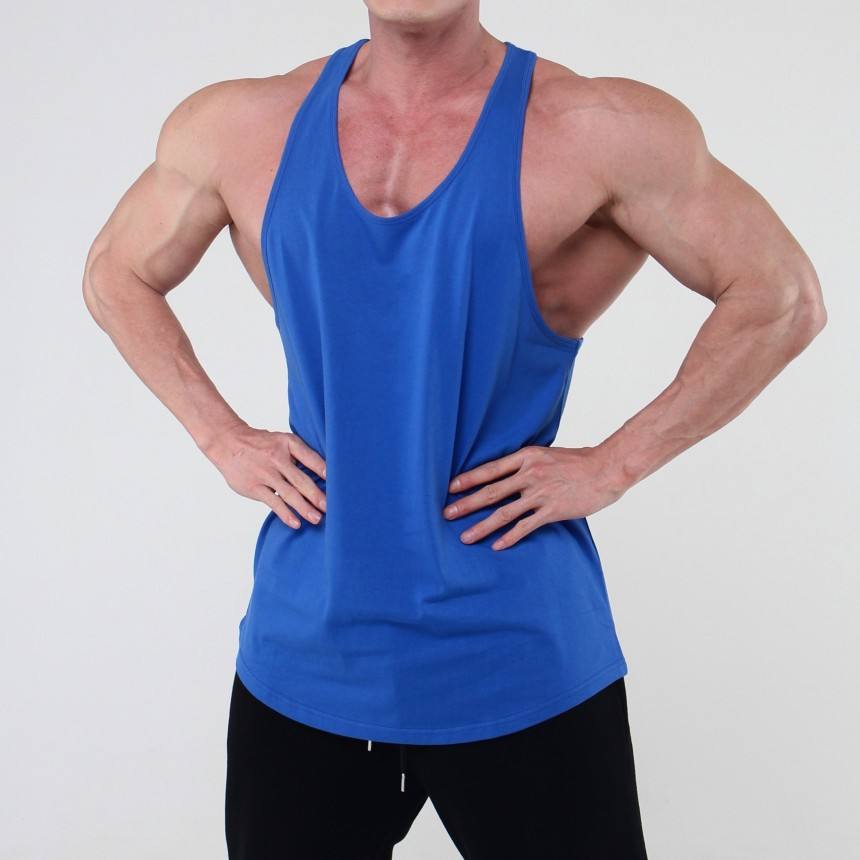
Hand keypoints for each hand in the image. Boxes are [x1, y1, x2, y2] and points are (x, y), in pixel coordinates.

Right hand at [203, 422, 326, 528]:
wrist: (227, 443)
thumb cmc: (261, 444)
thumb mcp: (281, 440)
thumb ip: (299, 453)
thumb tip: (324, 471)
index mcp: (287, 444)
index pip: (310, 457)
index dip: (324, 470)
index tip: (339, 482)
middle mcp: (277, 458)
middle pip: (301, 480)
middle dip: (317, 495)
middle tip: (331, 508)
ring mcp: (265, 474)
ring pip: (289, 494)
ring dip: (305, 508)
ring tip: (317, 519)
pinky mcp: (254, 487)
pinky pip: (273, 503)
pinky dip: (285, 514)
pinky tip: (296, 523)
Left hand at [442, 444, 624, 550]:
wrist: (606, 468)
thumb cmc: (579, 461)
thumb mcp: (547, 454)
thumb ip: (528, 463)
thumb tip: (509, 473)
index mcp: (526, 457)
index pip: (490, 469)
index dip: (468, 479)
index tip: (450, 488)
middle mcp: (529, 474)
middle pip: (490, 491)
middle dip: (466, 504)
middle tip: (446, 513)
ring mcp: (540, 493)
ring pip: (503, 512)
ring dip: (481, 526)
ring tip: (465, 537)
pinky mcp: (552, 510)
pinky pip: (526, 526)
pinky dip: (510, 537)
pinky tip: (497, 546)